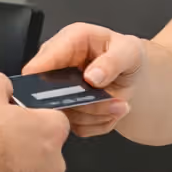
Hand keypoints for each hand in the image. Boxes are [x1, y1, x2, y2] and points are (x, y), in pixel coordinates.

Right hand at [22, 23, 143, 137]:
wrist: (133, 74)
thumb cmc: (126, 55)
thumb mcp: (128, 51)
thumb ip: (112, 62)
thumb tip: (92, 76)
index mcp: (66, 43)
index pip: (39, 65)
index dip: (40, 82)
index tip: (64, 94)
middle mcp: (57, 68)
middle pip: (49, 97)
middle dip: (84, 104)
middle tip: (113, 101)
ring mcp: (59, 92)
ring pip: (67, 116)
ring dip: (96, 114)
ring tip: (119, 104)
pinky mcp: (68, 112)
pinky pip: (78, 127)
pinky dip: (99, 123)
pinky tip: (111, 110)